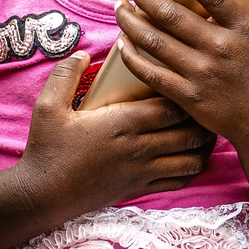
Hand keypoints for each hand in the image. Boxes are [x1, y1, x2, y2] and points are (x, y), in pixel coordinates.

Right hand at [12, 51, 215, 224]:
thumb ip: (65, 74)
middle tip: (206, 100)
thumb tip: (84, 54)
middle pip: (190, 132)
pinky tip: (193, 155)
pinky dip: (194, 168)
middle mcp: (139, 148)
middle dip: (204, 117)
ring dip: (204, 144)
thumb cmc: (46, 148)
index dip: (187, 94)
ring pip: (192, 159)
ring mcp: (142, 171)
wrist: (42, 195)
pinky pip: (180, 181)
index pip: (172, 107)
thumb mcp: (47, 106)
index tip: (189, 79)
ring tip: (206, 127)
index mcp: (122, 123)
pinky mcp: (139, 189)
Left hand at [114, 0, 248, 146]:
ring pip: (154, 41)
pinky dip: (132, 57)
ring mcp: (201, 73)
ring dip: (130, 21)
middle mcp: (219, 48)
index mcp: (242, 28)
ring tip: (120, 7)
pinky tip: (122, 43)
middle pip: (170, 14)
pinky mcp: (188, 95)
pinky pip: (151, 74)